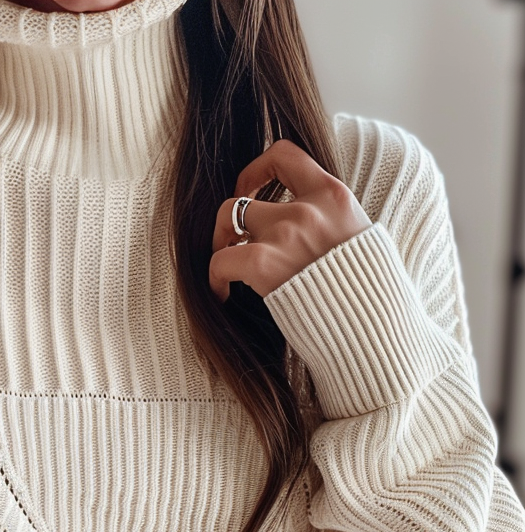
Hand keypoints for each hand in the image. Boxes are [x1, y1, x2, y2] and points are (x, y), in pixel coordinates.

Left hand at [209, 139, 371, 303]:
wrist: (370, 324)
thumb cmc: (363, 291)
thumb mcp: (357, 237)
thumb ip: (330, 219)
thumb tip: (307, 218)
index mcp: (333, 195)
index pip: (284, 154)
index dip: (256, 170)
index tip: (249, 192)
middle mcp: (308, 208)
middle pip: (242, 198)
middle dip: (228, 221)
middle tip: (231, 242)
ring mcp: (285, 233)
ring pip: (227, 219)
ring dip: (219, 244)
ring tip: (226, 267)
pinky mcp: (263, 262)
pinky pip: (219, 260)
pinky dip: (215, 278)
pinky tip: (223, 294)